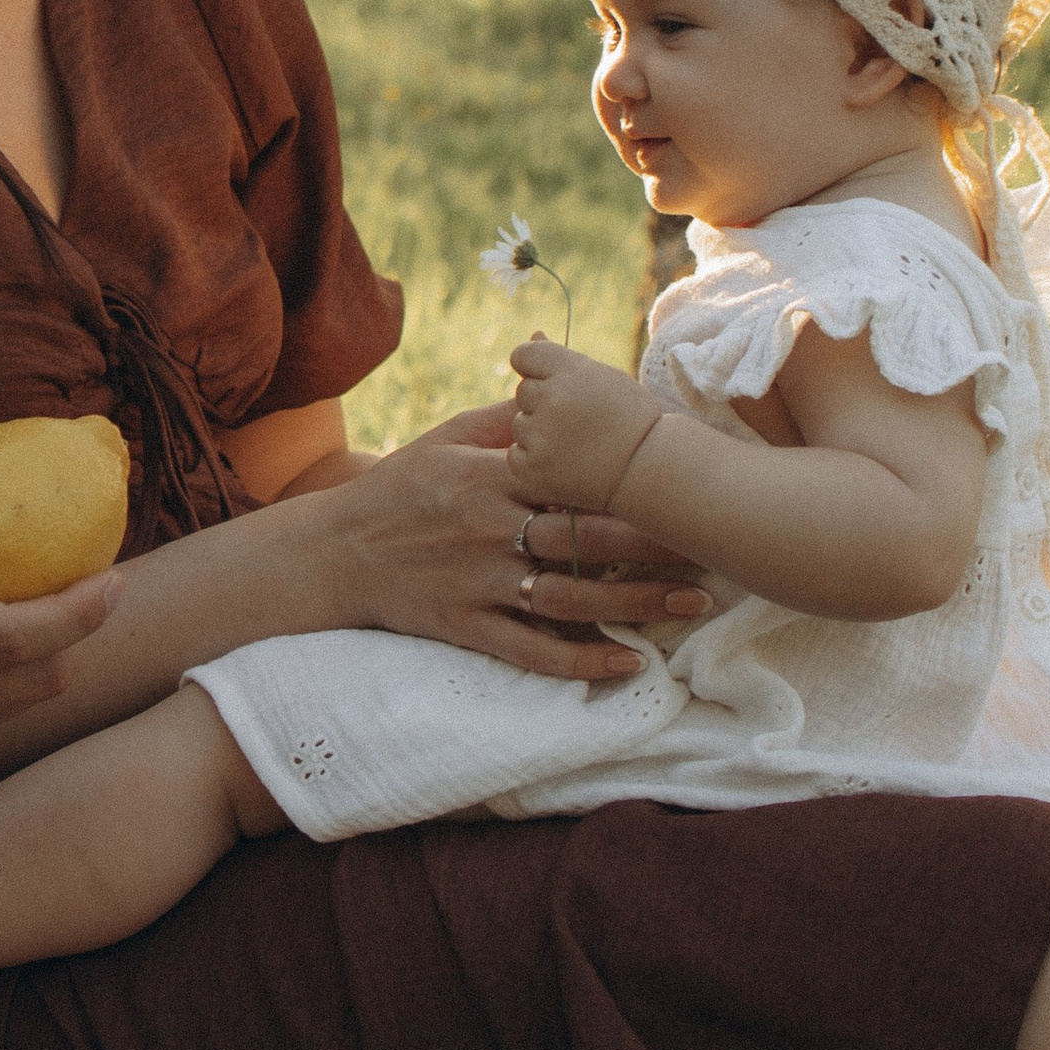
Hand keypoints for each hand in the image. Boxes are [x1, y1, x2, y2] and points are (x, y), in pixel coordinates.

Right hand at [297, 406, 708, 683]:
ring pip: (572, 599)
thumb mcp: (445, 440)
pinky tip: (629, 663)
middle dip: (656, 548)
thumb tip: (554, 386)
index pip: (573, 480)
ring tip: (692, 604)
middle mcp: (488, 531)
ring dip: (638, 604)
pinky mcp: (466, 627)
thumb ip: (504, 418)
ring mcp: (478, 584)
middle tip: (714, 551)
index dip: (632, 487)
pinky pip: (532, 651)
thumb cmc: (398, 489)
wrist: (335, 554)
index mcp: (488, 478)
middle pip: (587, 541)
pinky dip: (582, 661)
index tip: (684, 488)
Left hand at [506, 340, 666, 518]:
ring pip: (520, 425)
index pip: (523, 355)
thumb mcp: (604, 378)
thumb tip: (533, 333)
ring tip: (576, 446)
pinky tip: (565, 465)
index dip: (536, 369)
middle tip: (576, 422)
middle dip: (543, 404)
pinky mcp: (531, 468)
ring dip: (539, 434)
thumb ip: (564, 359)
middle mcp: (552, 399)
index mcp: (570, 370)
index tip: (553, 383)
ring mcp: (540, 435)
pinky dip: (535, 461)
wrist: (648, 470)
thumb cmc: (628, 419)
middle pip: (523, 392)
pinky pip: (517, 455)